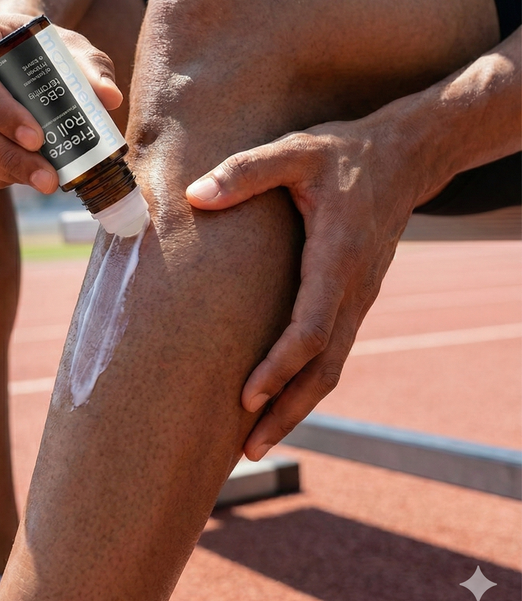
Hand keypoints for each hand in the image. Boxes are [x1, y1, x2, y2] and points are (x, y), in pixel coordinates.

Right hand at [0, 14, 122, 190]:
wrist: (7, 51)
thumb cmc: (38, 47)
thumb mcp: (67, 45)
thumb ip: (90, 65)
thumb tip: (110, 98)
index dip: (0, 111)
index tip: (38, 138)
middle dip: (6, 153)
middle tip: (47, 177)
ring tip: (41, 182)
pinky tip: (19, 179)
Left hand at [186, 116, 423, 460]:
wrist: (404, 158)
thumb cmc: (345, 154)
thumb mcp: (295, 150)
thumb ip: (247, 172)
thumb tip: (196, 196)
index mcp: (337, 259)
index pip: (310, 329)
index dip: (279, 366)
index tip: (246, 397)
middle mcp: (353, 289)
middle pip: (324, 369)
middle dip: (287, 411)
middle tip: (248, 450)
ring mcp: (358, 298)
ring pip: (331, 368)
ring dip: (297, 407)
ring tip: (257, 442)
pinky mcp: (354, 298)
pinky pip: (332, 351)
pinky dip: (306, 383)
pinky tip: (279, 397)